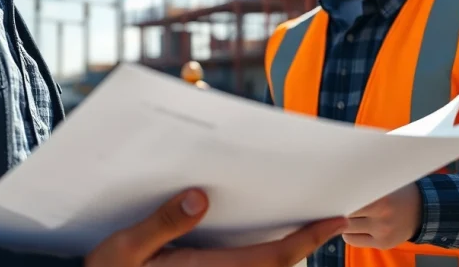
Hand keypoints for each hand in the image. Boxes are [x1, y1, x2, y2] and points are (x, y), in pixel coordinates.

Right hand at [86, 188, 347, 266]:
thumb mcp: (123, 249)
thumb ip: (161, 224)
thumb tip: (199, 198)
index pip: (272, 258)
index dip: (308, 240)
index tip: (336, 220)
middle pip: (276, 265)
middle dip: (302, 243)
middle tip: (326, 212)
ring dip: (282, 250)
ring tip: (298, 217)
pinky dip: (259, 255)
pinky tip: (255, 233)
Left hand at [339, 183, 421, 248]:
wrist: (422, 210)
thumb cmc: (397, 191)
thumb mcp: (385, 181)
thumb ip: (364, 182)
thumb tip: (338, 176)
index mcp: (382, 198)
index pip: (349, 198)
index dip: (337, 195)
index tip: (331, 191)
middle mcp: (383, 216)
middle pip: (345, 214)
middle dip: (338, 207)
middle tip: (333, 200)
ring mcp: (382, 232)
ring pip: (345, 228)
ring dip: (341, 221)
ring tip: (345, 212)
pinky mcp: (382, 244)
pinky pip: (352, 240)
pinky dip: (348, 233)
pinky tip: (353, 224)